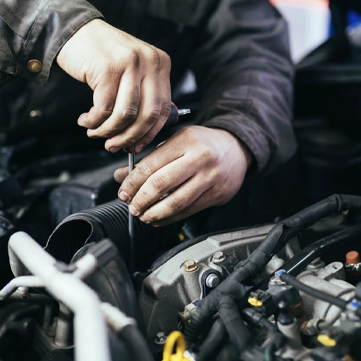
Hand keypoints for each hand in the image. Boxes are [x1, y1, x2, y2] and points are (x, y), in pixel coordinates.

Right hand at [56, 19, 171, 152]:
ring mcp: (130, 63)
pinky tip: (86, 120)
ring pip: (125, 115)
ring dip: (108, 131)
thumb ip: (143, 95)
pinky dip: (93, 121)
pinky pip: (103, 109)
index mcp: (160, 64)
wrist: (74, 30)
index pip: (164, 109)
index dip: (149, 133)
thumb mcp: (131, 71)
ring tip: (95, 132)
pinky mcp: (108, 68)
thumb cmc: (101, 56)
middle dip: (129, 137)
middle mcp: (150, 61)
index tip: (136, 146)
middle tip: (113, 146)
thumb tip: (144, 134)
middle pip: (148, 115)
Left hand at [114, 126, 252, 225]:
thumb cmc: (204, 144)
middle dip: (141, 199)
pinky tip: (159, 219)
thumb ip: (151, 158)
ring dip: (154, 213)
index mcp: (186, 141)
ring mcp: (210, 177)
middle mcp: (199, 158)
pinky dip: (170, 218)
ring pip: (176, 202)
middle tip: (131, 206)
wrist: (237, 148)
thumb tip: (123, 176)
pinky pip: (189, 211)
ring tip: (143, 215)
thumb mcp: (177, 141)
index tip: (123, 191)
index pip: (152, 164)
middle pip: (162, 184)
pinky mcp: (217, 194)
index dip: (133, 182)